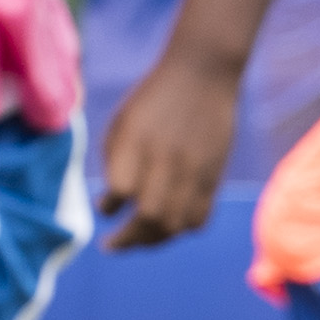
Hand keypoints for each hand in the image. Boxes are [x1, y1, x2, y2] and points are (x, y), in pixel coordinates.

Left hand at [99, 55, 238, 248]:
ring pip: (175, 224)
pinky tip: (168, 226)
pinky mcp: (214, 175)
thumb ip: (114, 163)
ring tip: (140, 241)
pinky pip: (200, 218)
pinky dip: (181, 229)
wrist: (203, 74)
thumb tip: (111, 205)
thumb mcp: (123, 121)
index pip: (120, 190)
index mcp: (138, 141)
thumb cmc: (153, 99)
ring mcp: (194, 169)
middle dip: (127, 239)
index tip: (104, 206)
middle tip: (112, 245)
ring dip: (154, 240)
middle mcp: (167, 158)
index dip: (109, 205)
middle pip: (148, 216)